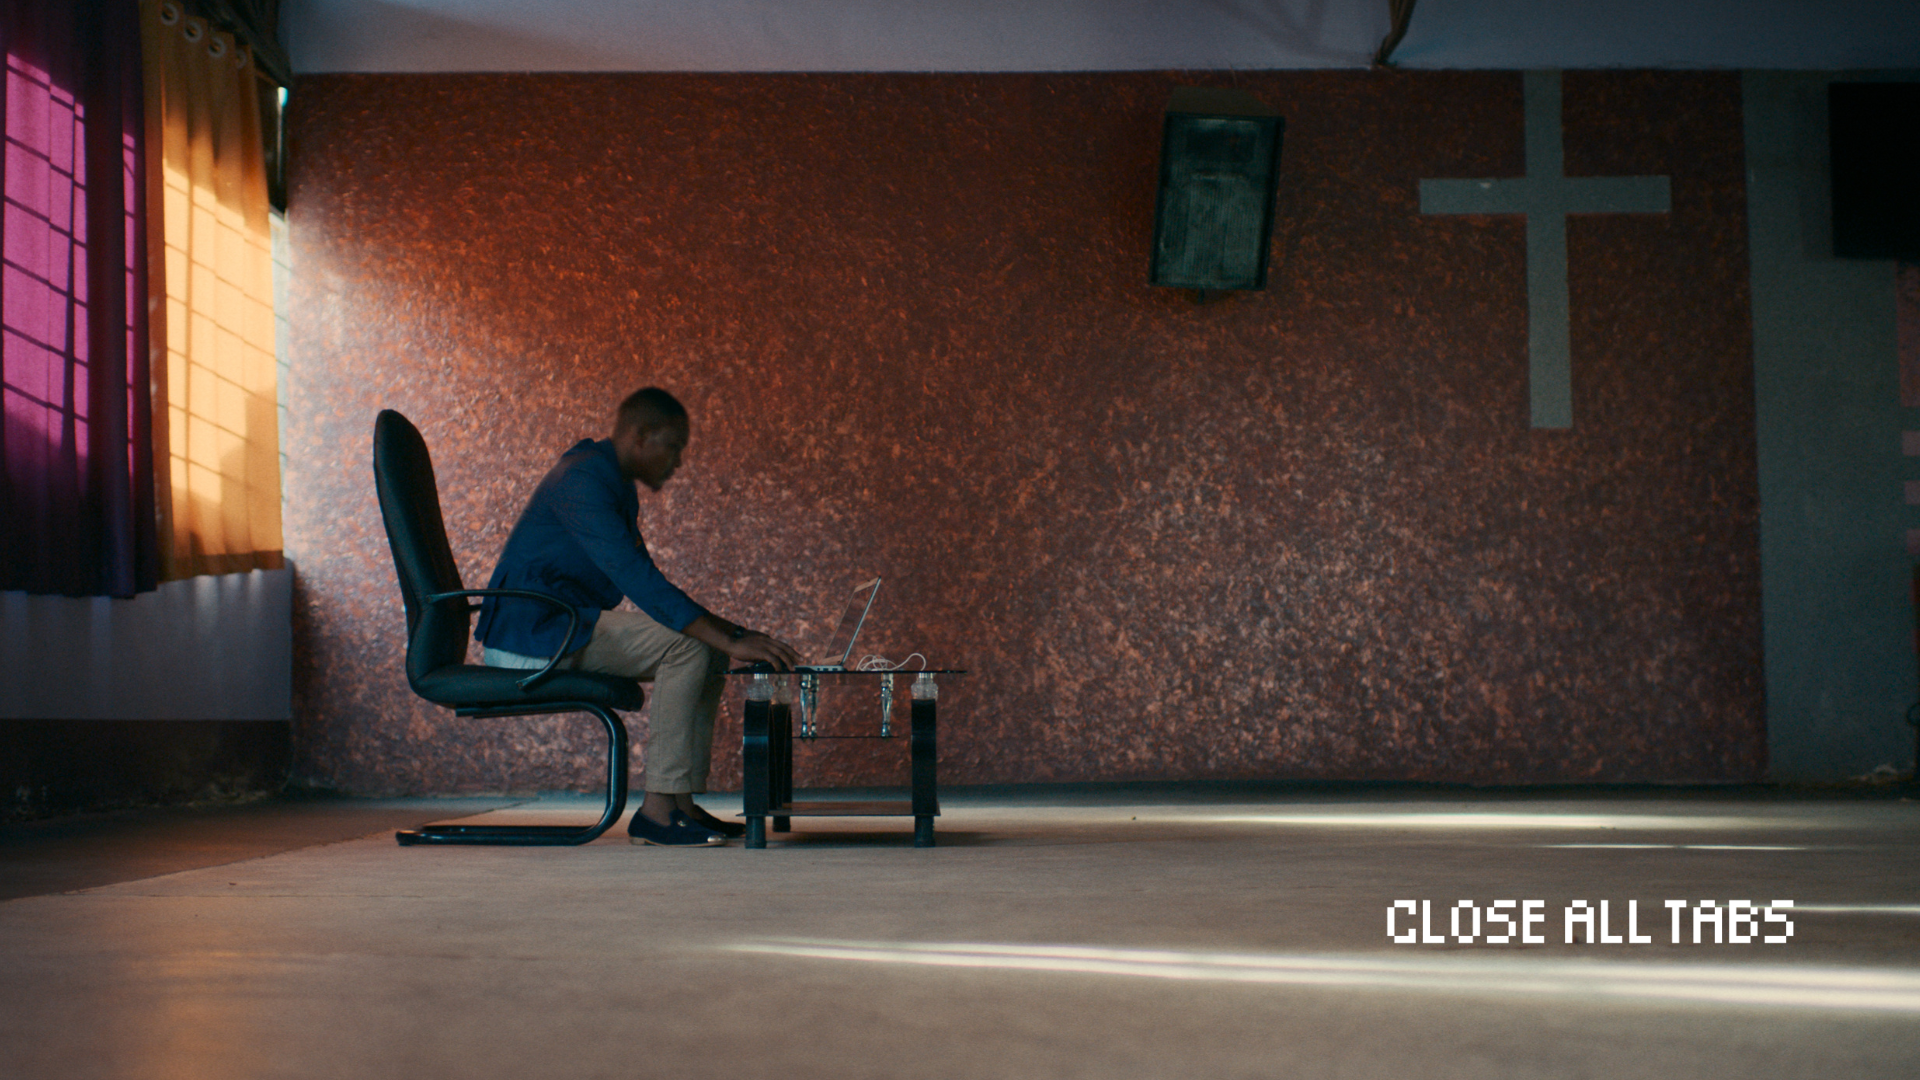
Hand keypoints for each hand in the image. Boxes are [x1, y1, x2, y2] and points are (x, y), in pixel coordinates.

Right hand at [684, 614, 802, 670]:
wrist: (730, 642)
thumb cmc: (739, 645)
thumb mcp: (753, 646)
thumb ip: (760, 652)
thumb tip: (766, 662)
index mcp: (766, 638)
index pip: (781, 644)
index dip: (789, 650)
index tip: (796, 655)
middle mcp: (767, 640)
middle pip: (784, 647)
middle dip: (793, 654)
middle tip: (800, 660)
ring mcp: (764, 644)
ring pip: (781, 653)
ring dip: (788, 661)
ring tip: (793, 668)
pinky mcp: (760, 651)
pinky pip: (773, 658)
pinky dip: (778, 664)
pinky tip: (780, 669)